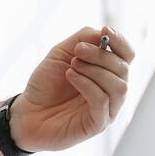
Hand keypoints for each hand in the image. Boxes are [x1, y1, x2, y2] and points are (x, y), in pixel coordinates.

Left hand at [9, 25, 133, 152]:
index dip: (120, 42)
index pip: (126, 55)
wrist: (28, 111)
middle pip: (123, 69)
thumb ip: (83, 39)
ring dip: (95, 70)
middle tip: (78, 51)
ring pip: (119, 86)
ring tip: (72, 66)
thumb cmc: (46, 83)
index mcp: (107, 72)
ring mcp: (107, 109)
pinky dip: (87, 84)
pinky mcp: (97, 124)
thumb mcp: (61, 53)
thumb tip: (103, 34)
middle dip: (100, 55)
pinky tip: (71, 76)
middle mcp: (111, 90)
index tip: (105, 31)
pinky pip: (103, 101)